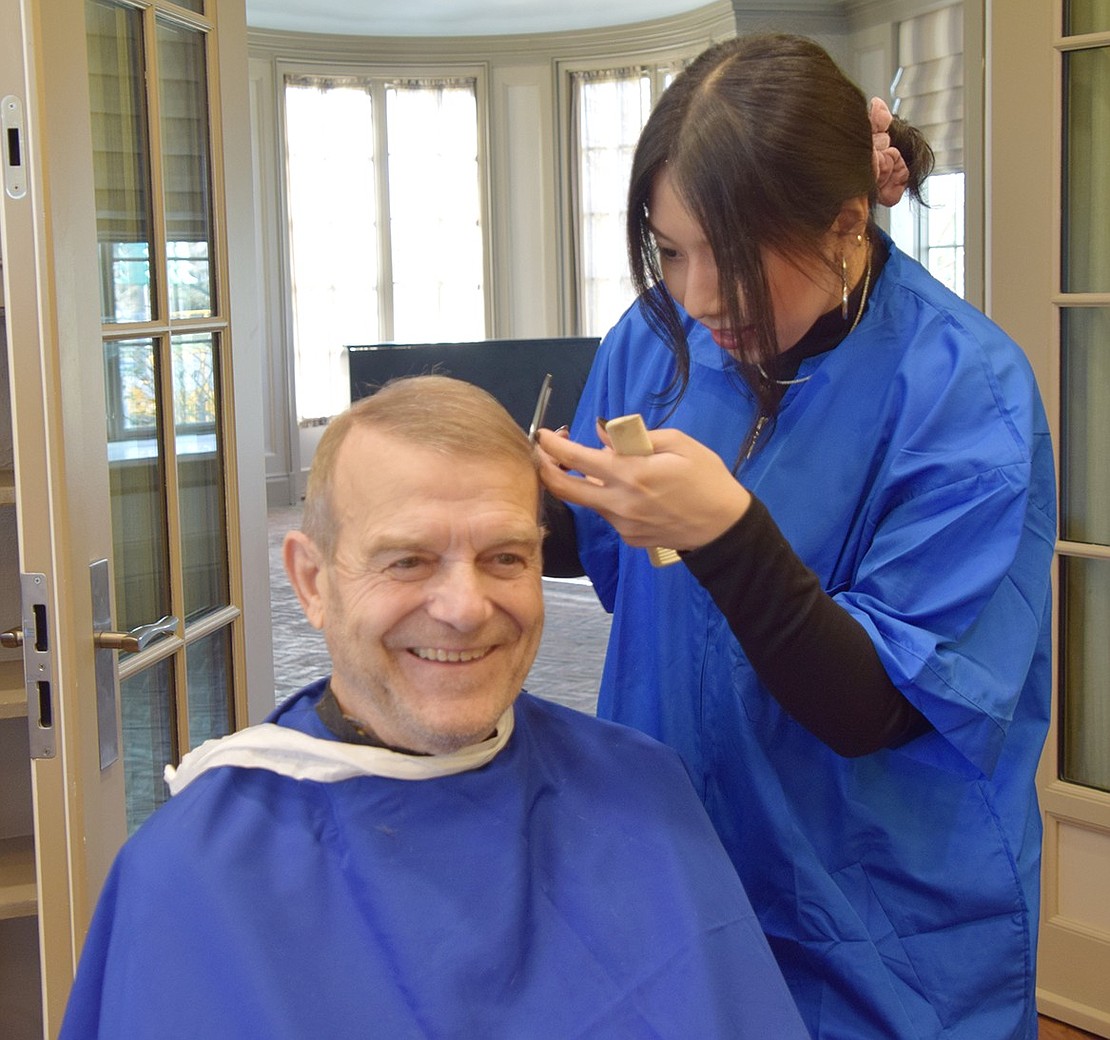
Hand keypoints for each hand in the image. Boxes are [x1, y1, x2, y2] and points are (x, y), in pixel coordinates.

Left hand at [536, 424, 750, 551]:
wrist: (724, 527)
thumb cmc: (707, 478)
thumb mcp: (679, 443)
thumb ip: (636, 437)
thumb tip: (601, 433)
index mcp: (632, 474)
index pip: (577, 458)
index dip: (552, 445)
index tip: (542, 434)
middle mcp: (620, 503)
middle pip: (564, 489)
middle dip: (545, 469)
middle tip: (542, 453)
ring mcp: (622, 524)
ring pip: (588, 501)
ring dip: (583, 481)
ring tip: (598, 464)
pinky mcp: (629, 538)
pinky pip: (608, 513)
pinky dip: (608, 497)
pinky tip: (629, 490)